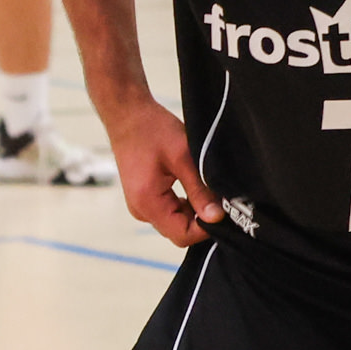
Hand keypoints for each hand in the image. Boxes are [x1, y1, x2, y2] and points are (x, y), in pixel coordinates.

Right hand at [103, 97, 213, 247]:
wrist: (128, 114)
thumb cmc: (152, 130)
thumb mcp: (183, 158)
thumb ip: (200, 190)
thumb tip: (216, 217)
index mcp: (147, 202)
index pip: (182, 235)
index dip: (205, 227)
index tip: (222, 209)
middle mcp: (140, 210)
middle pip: (178, 231)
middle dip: (200, 219)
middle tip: (217, 197)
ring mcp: (140, 205)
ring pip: (174, 222)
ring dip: (192, 210)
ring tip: (202, 185)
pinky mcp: (143, 199)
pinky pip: (168, 212)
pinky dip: (183, 204)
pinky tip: (190, 184)